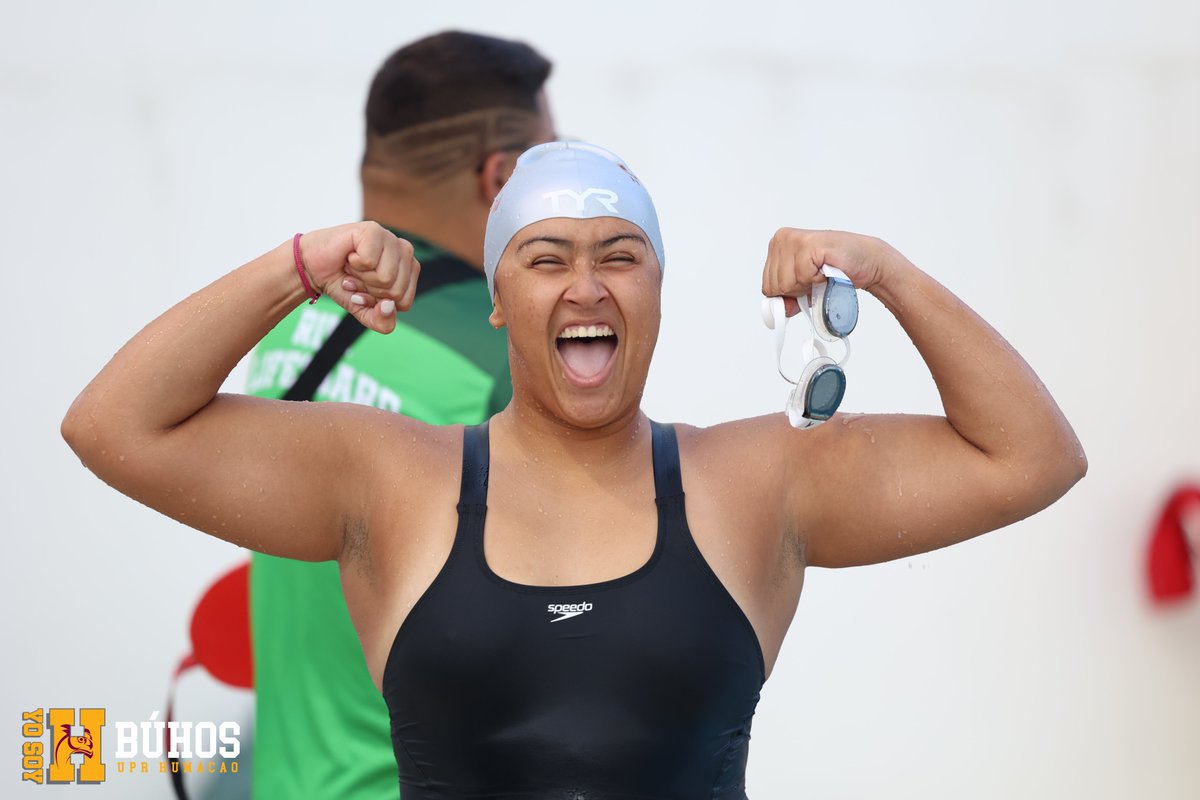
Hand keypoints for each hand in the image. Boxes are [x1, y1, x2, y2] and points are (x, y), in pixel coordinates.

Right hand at [296, 222, 419, 332]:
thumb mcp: (364, 311)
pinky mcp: (374, 230)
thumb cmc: (342, 284)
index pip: (404, 302)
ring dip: (361, 277)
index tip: (365, 290)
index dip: (378, 302)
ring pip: (386, 277)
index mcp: (409, 271)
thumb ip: (381, 321)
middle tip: (357, 277)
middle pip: (397, 291)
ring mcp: (391, 239)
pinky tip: (350, 255)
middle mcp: (404, 252)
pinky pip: (370, 261)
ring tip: (353, 266)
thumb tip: (388, 306)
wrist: (312, 268)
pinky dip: (354, 264)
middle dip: (369, 291)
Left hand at [761, 228, 900, 314]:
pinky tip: (826, 268)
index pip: (767, 286)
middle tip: (816, 277)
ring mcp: (793, 240)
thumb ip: (787, 299)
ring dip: (809, 284)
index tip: (805, 284)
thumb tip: (776, 312)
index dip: (788, 294)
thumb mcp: (804, 288)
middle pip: (775, 286)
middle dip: (798, 290)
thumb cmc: (836, 270)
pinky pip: (802, 277)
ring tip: (821, 272)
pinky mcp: (807, 243)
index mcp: (776, 247)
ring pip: (786, 283)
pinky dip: (818, 279)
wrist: (865, 260)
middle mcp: (780, 239)